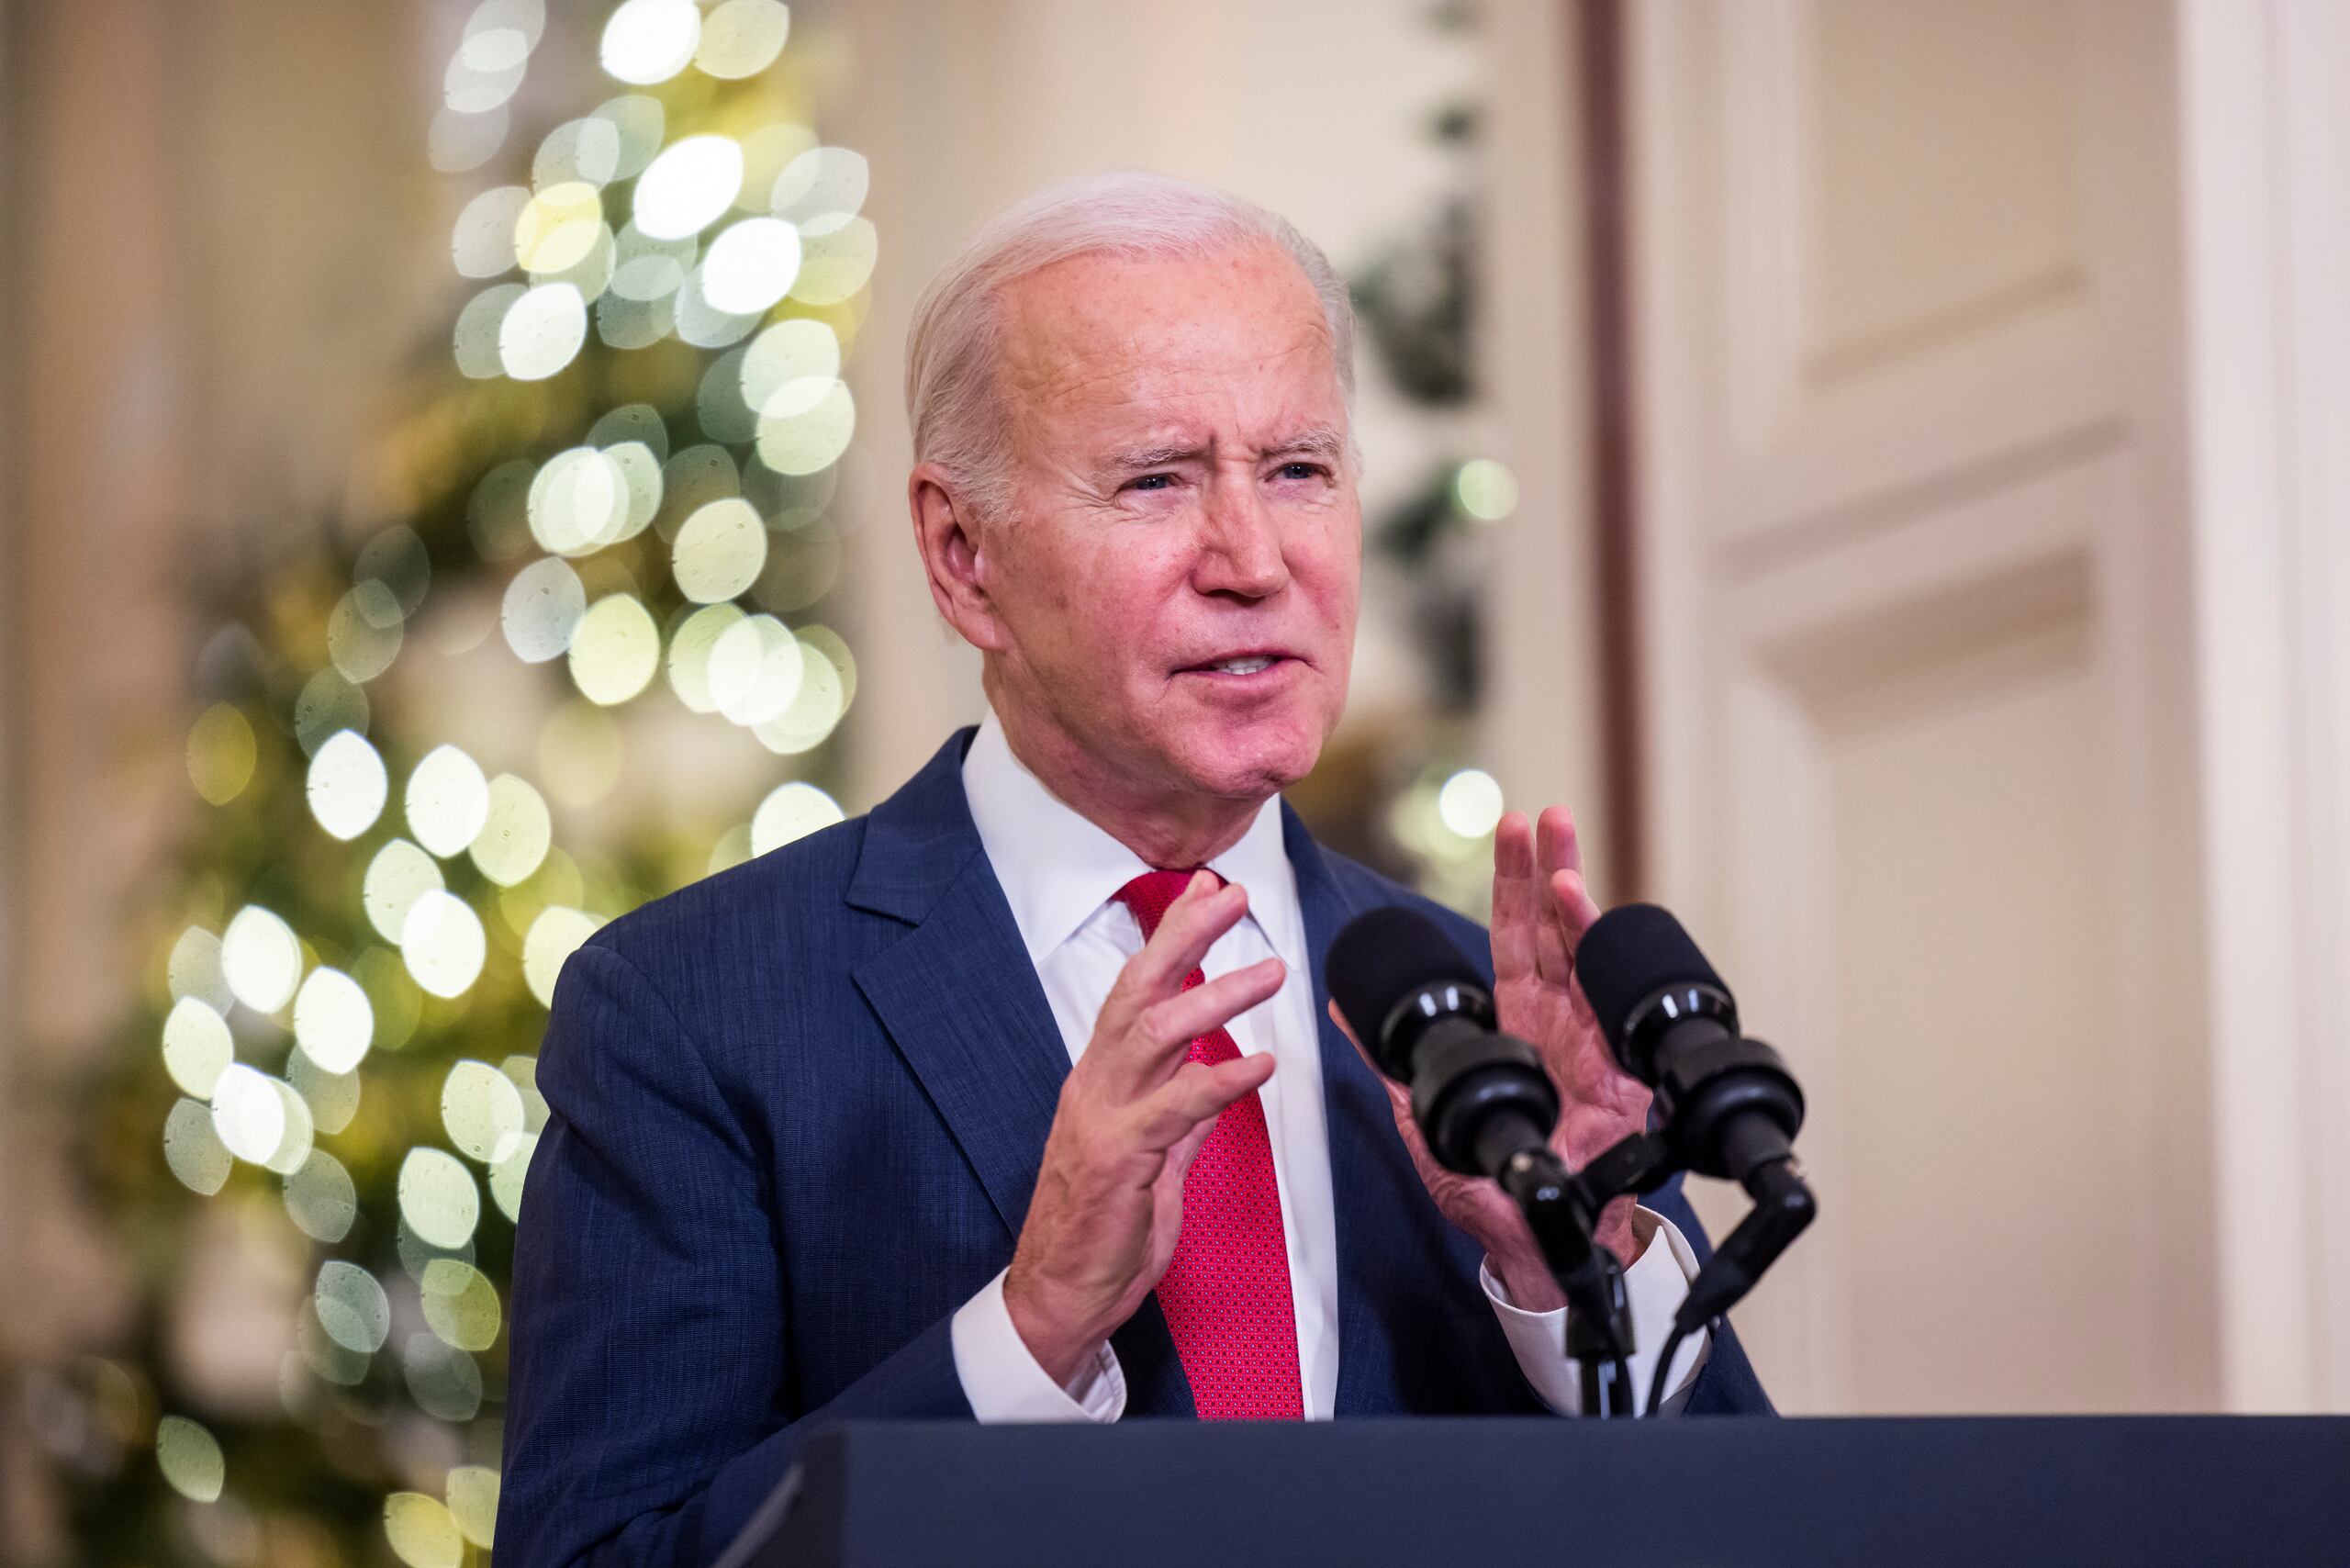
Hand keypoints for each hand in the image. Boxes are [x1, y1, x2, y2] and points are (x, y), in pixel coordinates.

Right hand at [1004, 873, 1284, 1385]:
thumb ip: (1181, 1119)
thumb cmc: (1101, 1230)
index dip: (1171, 938)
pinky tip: (1259, 1064)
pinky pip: (1175, 1109)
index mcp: (1102, 1080)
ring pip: (1154, 1036)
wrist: (1060, 1296)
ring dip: (1213, 996)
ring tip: (1268, 970)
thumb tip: (1217, 1080)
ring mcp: (1103, 1119)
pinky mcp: (1118, 1160)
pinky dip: (1219, 1081)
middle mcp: (1097, 1086)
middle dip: (1184, 937)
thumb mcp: (1153, 1162)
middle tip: (1230, 895)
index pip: (1136, 992)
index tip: (1206, 891)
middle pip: (1138, 992)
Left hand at [1331, 807, 1651, 1311]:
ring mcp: (1588, 1041)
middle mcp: (1555, 1020)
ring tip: (1559, 846)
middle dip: (1544, 868)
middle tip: (1540, 815)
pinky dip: (1594, 954)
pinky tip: (1583, 911)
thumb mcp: (1422, 1112)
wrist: (1533, 1236)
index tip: (1508, 829)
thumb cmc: (1486, 1178)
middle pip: (1549, 929)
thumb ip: (1388, 1058)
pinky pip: (1607, 1005)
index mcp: (1515, 1021)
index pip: (1511, 937)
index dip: (1509, 885)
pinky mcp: (1616, 1073)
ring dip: (1569, 897)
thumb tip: (1341, 1011)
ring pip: (1581, 952)